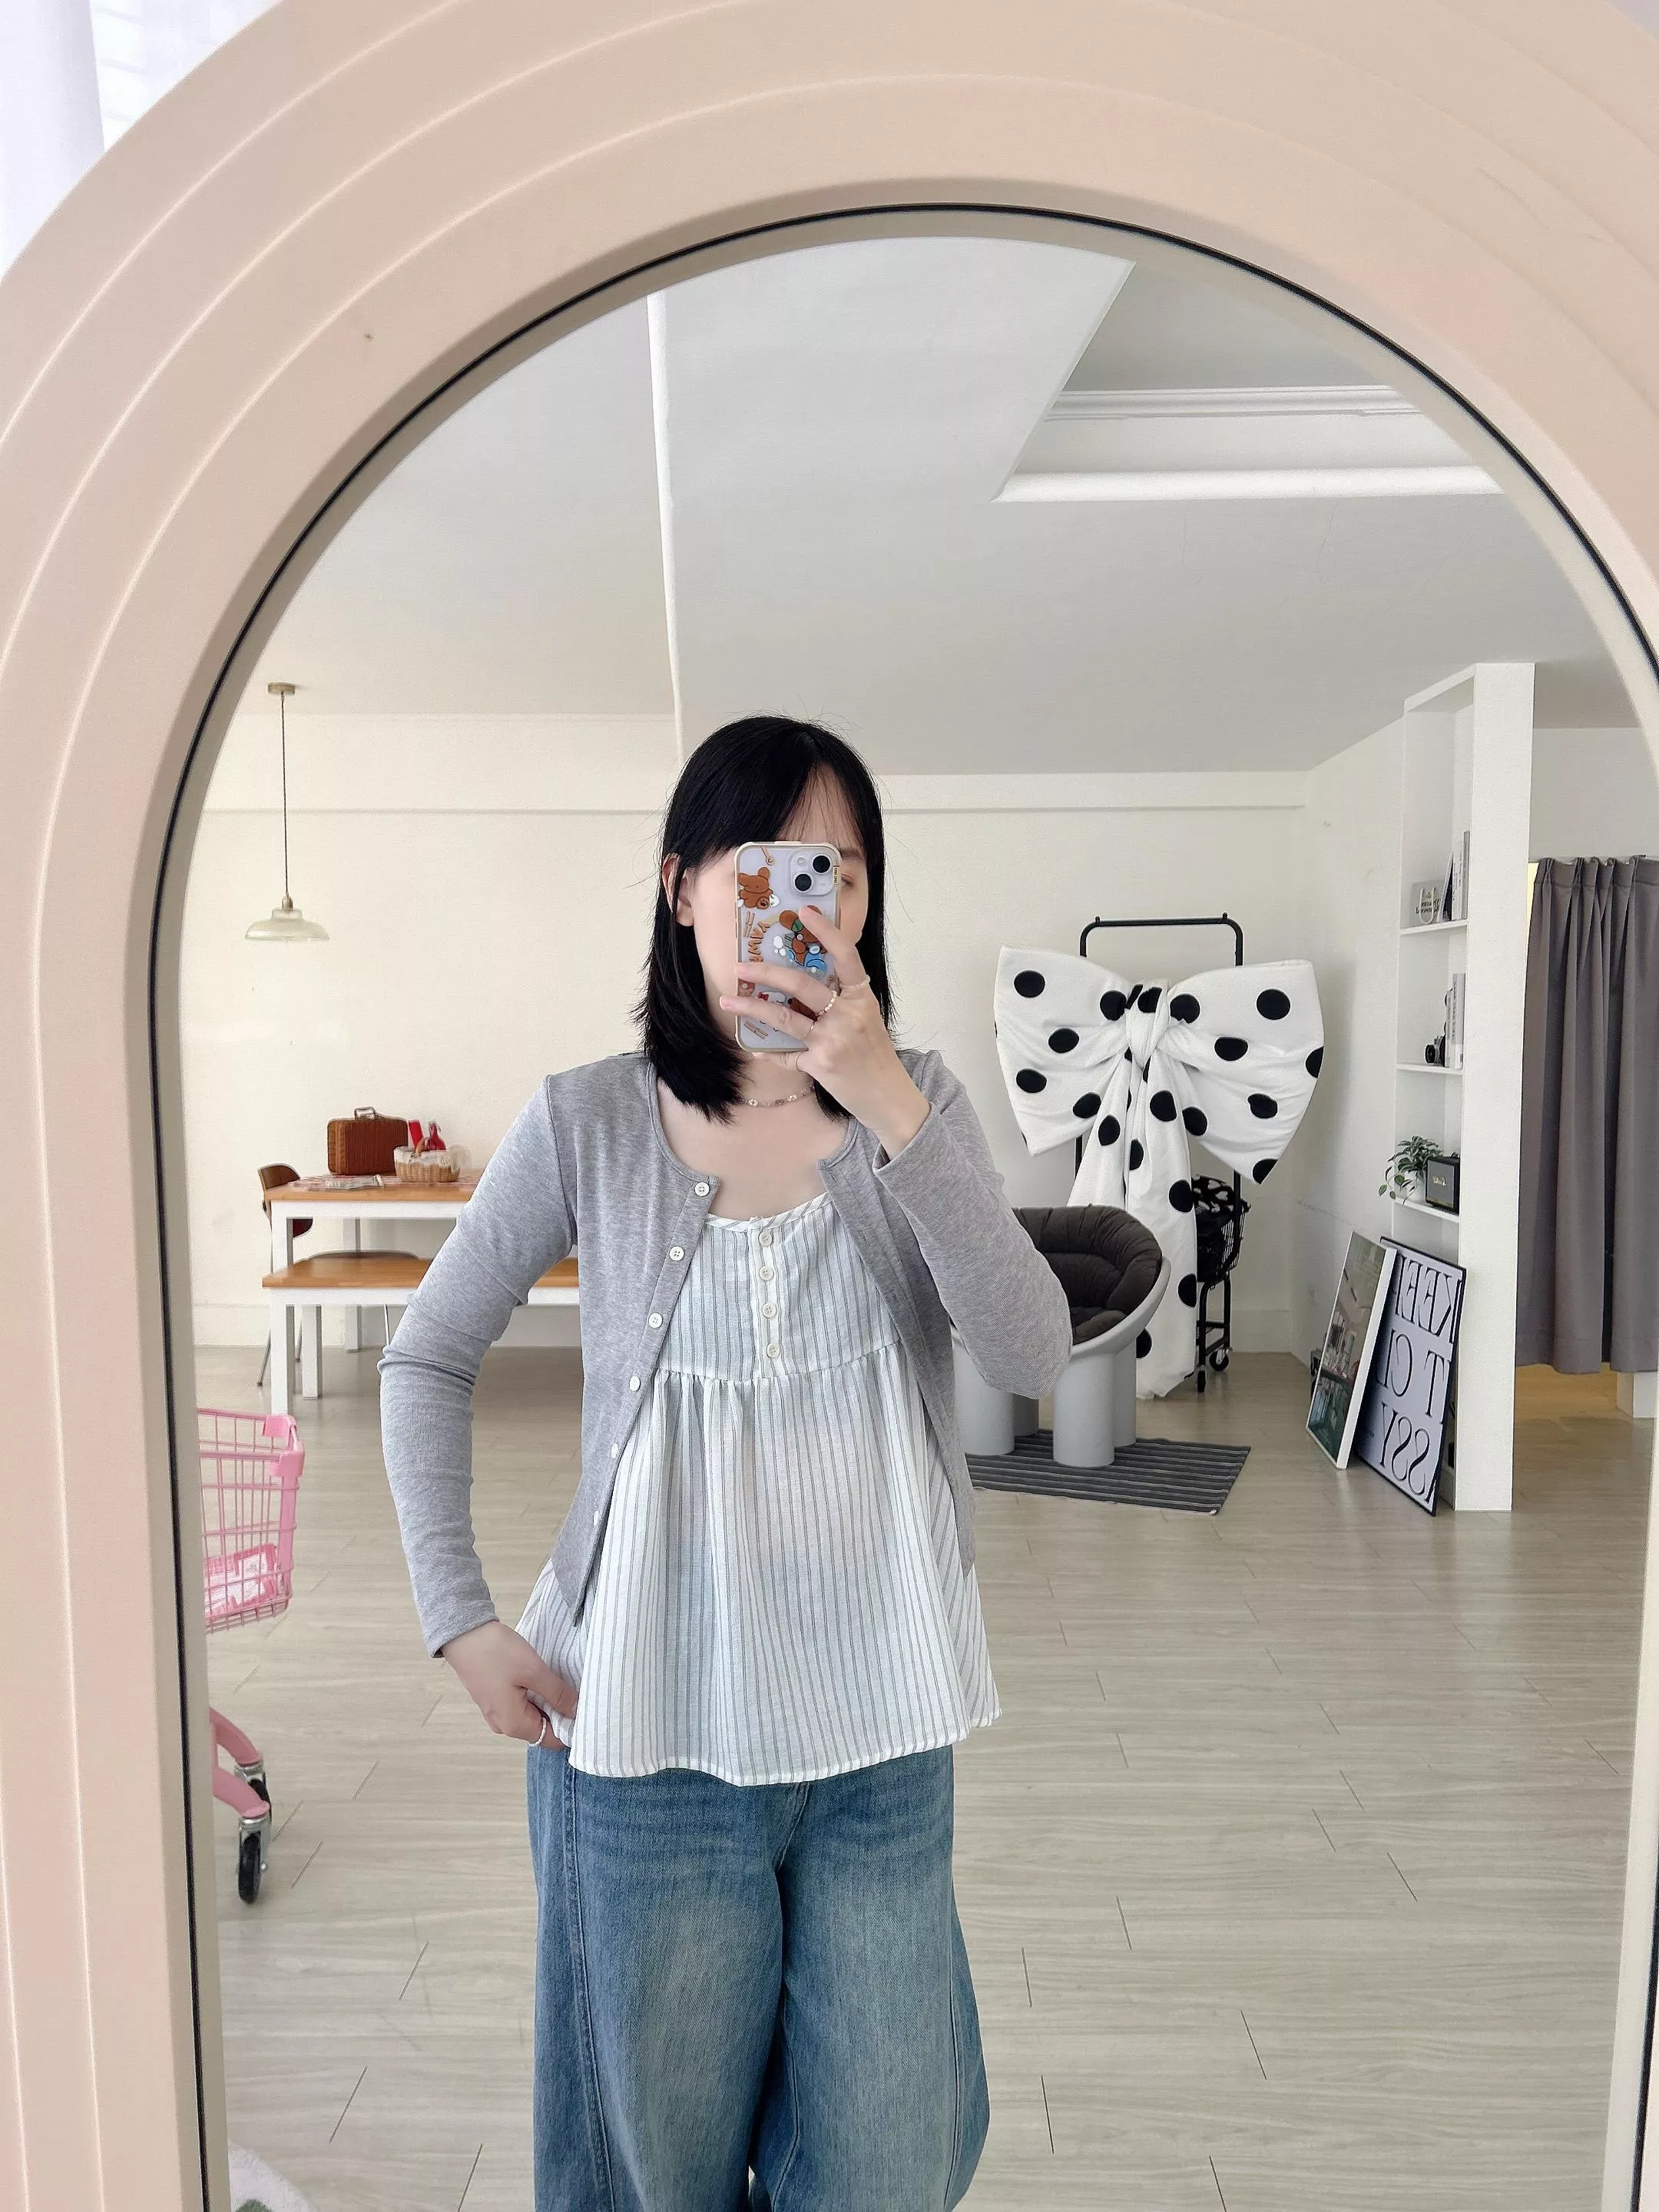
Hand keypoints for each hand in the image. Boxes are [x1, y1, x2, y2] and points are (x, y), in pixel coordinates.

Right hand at [440, 1619, 577, 1744]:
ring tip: (557, 1680)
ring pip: (532, 1715)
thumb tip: (577, 1711)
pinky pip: (521, 1704)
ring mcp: (496, 1712)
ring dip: (547, 1701)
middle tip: (574, 1689)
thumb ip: (558, 1694)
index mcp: (514, 1725)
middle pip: (542, 1728)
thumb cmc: (496, 1653)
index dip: (570, 1726)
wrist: (463, 1634)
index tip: (585, 1707)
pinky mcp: (494, 1698)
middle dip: (559, 1712)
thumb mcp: (534, 1672)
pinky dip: (534, 1695)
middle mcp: (504, 1725)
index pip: (551, 1740)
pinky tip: (541, 1677)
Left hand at [717, 904, 929, 1157]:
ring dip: (752, 1008)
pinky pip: (787, 1054)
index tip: (804, 911)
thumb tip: (804, 981)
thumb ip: (842, 1000)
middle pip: (801, 984)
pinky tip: (757, 1048)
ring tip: (728, 1001)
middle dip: (765, 973)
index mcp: (862, 997)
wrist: (889, 1097)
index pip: (846, 955)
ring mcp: (833, 1040)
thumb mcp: (866, 1019)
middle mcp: (848, 1014)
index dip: (826, 930)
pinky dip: (770, 1051)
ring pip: (785, 1017)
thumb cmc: (876, 1055)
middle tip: (740, 967)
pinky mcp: (820, 1065)